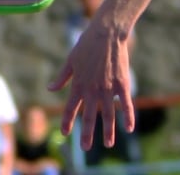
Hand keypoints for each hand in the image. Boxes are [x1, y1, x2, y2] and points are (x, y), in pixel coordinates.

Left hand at [50, 13, 134, 149]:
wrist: (107, 32)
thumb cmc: (87, 44)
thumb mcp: (70, 60)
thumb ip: (61, 77)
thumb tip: (50, 89)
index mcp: (77, 84)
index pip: (70, 108)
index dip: (67, 121)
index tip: (65, 132)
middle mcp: (92, 89)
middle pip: (88, 116)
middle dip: (86, 133)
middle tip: (85, 147)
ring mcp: (108, 87)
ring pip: (107, 114)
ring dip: (107, 130)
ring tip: (108, 144)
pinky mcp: (122, 83)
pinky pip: (125, 103)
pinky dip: (127, 116)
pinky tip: (129, 128)